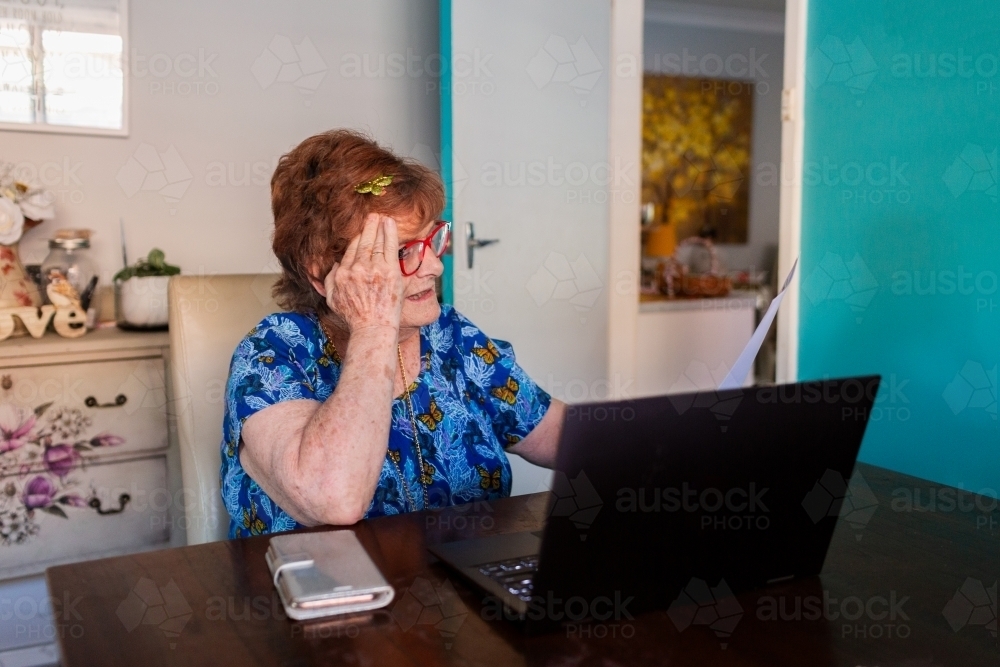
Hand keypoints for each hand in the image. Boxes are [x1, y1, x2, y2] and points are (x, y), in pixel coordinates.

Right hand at [322, 214, 403, 334]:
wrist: (373, 328)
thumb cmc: (355, 318)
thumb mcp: (333, 300)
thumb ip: (330, 281)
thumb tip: (335, 266)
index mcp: (342, 274)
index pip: (350, 251)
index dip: (357, 239)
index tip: (361, 232)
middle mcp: (356, 269)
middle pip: (362, 242)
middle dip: (368, 227)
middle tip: (372, 216)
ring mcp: (374, 269)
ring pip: (375, 242)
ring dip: (379, 227)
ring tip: (382, 217)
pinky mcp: (390, 272)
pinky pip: (389, 247)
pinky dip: (390, 233)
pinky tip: (390, 224)